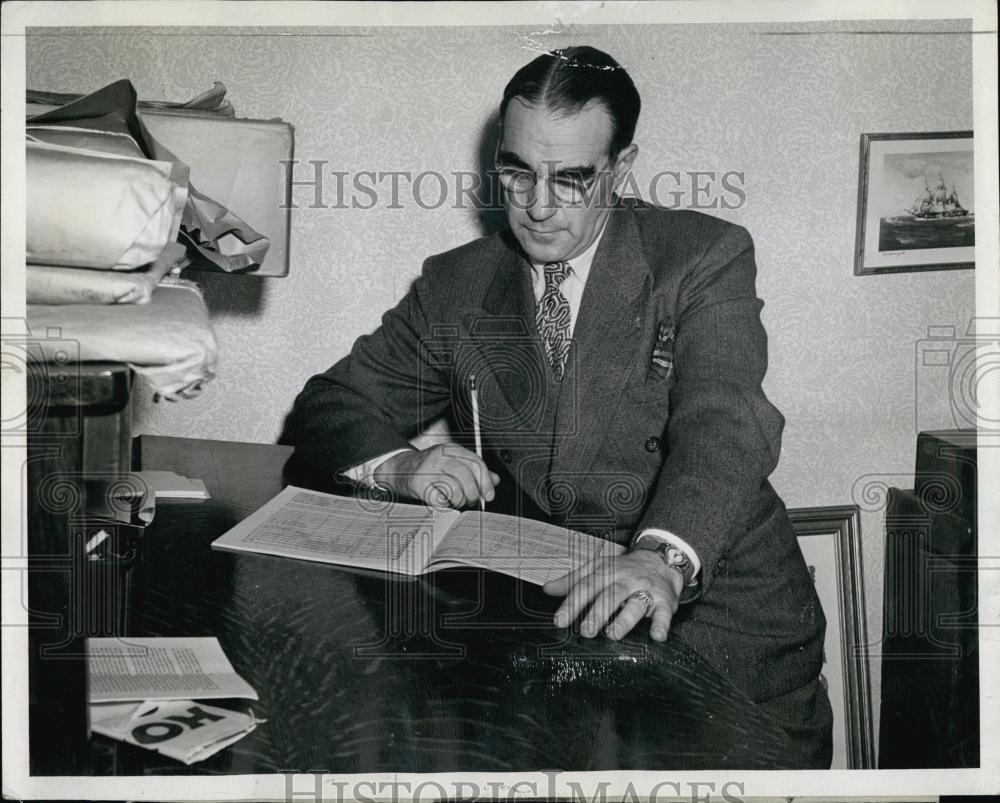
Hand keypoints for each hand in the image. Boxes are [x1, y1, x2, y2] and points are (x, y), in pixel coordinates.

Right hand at [372, 444, 499, 509]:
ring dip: (459, 501)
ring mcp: (427, 470)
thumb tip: (495, 480)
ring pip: (454, 489)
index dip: (485, 481)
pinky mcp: (418, 484)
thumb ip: (474, 471)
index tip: (489, 495)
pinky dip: (445, 505)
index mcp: (450, 449)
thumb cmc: (429, 468)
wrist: (399, 469)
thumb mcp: (452, 463)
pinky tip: (442, 501)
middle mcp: (439, 456)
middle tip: (471, 501)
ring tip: (456, 501)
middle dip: (473, 493)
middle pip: (466, 475)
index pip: (475, 463)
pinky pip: (439, 500)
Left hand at [543, 550, 683, 641]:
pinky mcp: (664, 601)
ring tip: (613, 633)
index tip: (560, 621)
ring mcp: (646, 590)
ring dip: (625, 619)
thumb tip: (548, 589)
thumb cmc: (623, 569)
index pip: (586, 587)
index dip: (572, 604)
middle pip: (611, 595)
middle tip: (585, 630)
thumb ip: (573, 581)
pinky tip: (656, 636)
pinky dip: (661, 625)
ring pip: (635, 604)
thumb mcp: (597, 569)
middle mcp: (626, 580)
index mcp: (606, 572)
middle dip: (597, 613)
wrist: (661, 560)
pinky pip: (664, 613)